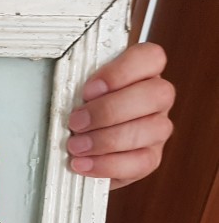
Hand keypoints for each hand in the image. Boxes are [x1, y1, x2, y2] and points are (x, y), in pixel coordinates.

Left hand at [67, 42, 174, 188]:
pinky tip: (84, 164)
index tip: (88, 90)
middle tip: (76, 122)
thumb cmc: (81, 111)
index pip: (151, 57)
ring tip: (76, 146)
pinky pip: (141, 162)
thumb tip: (65, 96)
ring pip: (153, 129)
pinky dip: (108, 164)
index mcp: (142, 73)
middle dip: (109, 110)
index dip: (121, 72)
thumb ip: (78, 86)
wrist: (82, 147)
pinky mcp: (151, 157)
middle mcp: (157, 99)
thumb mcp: (77, 92)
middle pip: (156, 94)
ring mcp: (158, 128)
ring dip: (107, 140)